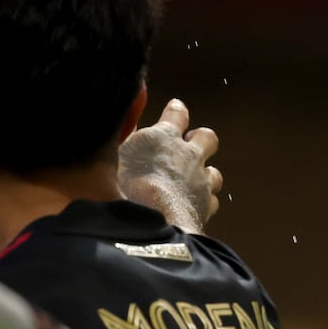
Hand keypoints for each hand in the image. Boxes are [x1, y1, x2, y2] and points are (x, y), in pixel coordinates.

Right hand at [118, 98, 222, 232]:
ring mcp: (201, 181)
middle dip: (200, 139)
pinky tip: (194, 206)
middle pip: (207, 137)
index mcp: (163, 137)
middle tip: (190, 144)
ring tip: (193, 181)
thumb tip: (126, 128)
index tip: (176, 108)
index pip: (176, 114)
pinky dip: (204, 202)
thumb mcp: (113, 156)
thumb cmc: (123, 185)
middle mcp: (188, 155)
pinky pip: (212, 200)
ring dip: (206, 174)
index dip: (176, 111)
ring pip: (214, 172)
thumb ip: (123, 141)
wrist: (151, 220)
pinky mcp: (206, 206)